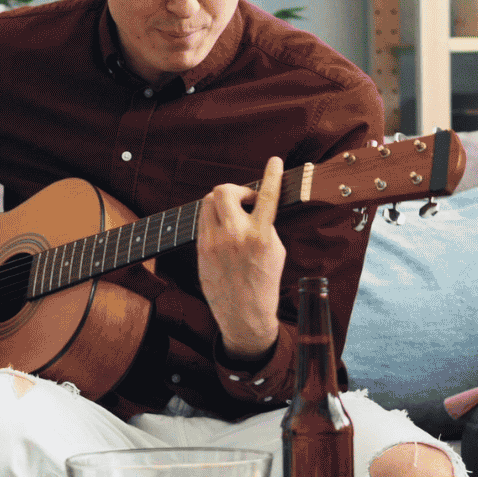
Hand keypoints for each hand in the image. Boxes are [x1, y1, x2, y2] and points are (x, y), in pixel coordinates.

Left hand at [196, 156, 285, 361]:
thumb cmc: (264, 283)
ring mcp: (214, 242)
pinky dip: (214, 219)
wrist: (244, 314)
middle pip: (224, 191)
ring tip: (234, 216)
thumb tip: (255, 205)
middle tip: (245, 201)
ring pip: (208, 202)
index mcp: (260, 236)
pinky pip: (203, 221)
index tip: (274, 162)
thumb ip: (266, 225)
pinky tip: (224, 231)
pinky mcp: (201, 249)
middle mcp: (235, 236)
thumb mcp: (276, 252)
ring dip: (222, 202)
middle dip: (235, 190)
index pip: (267, 196)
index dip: (272, 174)